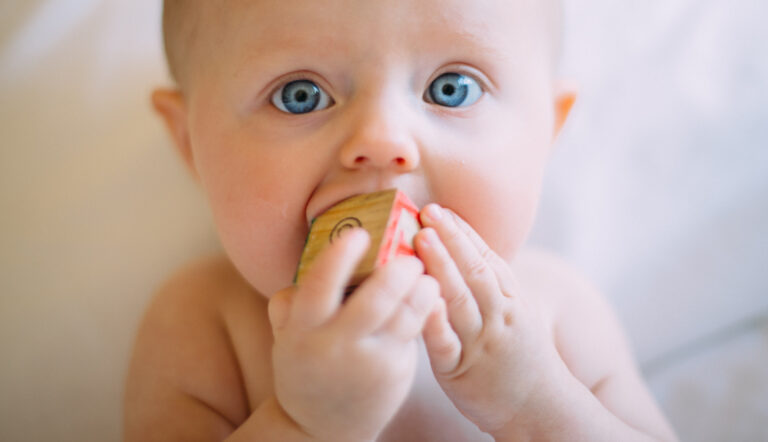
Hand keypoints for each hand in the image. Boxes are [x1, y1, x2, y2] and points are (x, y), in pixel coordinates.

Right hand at [268, 229, 439, 441]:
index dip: (341, 257)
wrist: (322, 427)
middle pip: (375, 301)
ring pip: (405, 316)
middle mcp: (337, 346)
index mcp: (304, 330)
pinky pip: (415, 332)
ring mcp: (370, 362)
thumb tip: (307, 262)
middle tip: (409, 255)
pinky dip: (427, 309)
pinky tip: (430, 295)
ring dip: (422, 289)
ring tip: (426, 274)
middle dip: (397, 272)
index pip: (320, 286)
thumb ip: (291, 302)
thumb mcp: (287, 337)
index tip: (359, 234)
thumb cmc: (306, 367)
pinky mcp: (396, 372)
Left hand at [415, 205, 564, 434]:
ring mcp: (480, 342)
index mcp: (510, 299)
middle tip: (428, 212)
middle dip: (450, 239)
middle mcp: (498, 315)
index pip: (486, 258)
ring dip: (441, 267)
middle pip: (474, 271)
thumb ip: (490, 282)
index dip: (462, 231)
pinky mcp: (461, 370)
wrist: (540, 407)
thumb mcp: (514, 312)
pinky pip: (446, 344)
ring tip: (422, 239)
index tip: (440, 208)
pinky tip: (422, 300)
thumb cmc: (518, 354)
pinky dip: (435, 322)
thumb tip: (460, 246)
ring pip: (460, 300)